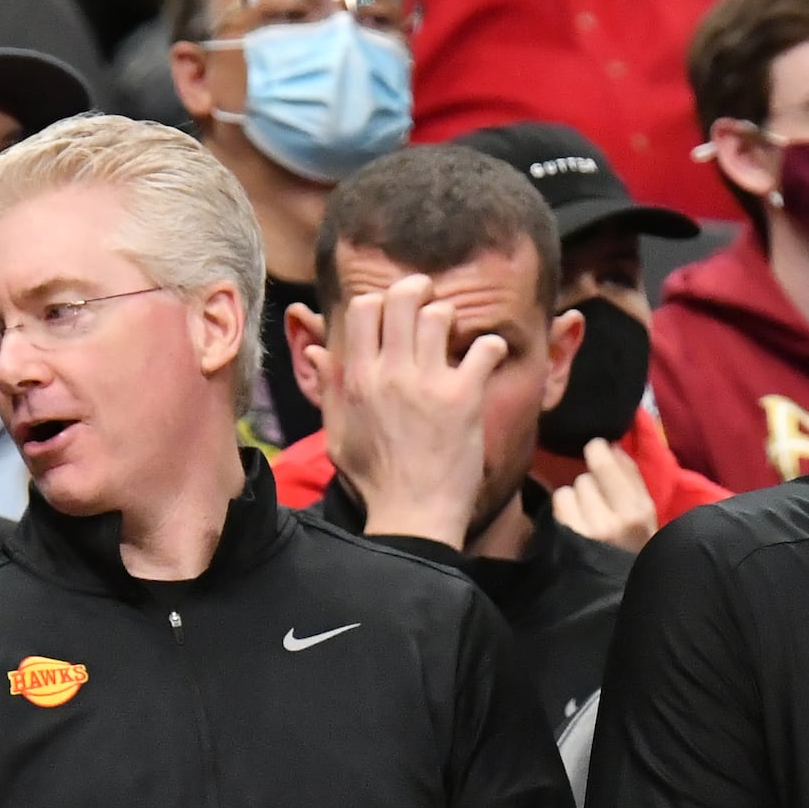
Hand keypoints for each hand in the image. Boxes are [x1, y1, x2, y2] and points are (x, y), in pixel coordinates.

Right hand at [333, 270, 501, 544]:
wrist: (412, 517)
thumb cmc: (375, 481)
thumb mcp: (338, 435)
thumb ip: (329, 388)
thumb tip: (316, 350)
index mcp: (358, 378)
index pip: (364, 308)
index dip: (381, 301)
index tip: (395, 312)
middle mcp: (390, 373)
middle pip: (401, 299)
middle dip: (418, 291)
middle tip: (430, 300)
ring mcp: (427, 383)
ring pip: (439, 316)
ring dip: (450, 318)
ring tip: (454, 337)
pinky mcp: (464, 398)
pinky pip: (484, 349)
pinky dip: (491, 348)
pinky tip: (488, 359)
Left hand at [549, 439, 658, 549]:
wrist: (620, 598)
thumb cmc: (634, 555)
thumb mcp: (647, 519)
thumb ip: (632, 481)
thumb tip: (612, 446)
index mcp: (642, 510)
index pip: (616, 461)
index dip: (601, 452)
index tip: (598, 452)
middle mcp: (619, 517)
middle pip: (590, 475)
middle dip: (590, 483)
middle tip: (595, 502)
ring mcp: (592, 529)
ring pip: (572, 488)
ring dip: (574, 498)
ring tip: (583, 516)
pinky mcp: (569, 538)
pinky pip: (559, 502)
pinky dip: (563, 510)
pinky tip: (571, 525)